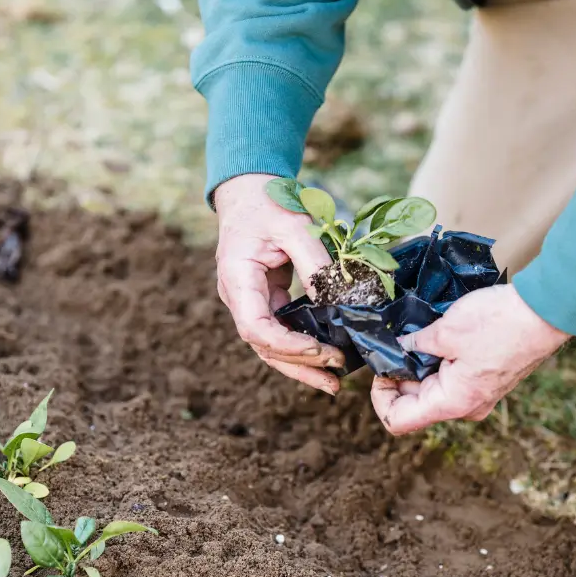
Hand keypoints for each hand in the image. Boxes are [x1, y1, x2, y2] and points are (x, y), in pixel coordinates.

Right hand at [214, 173, 344, 393]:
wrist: (248, 193)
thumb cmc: (268, 204)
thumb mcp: (295, 225)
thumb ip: (314, 263)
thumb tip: (338, 302)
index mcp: (237, 278)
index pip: (255, 327)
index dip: (287, 345)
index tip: (321, 350)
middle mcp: (238, 297)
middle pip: (263, 346)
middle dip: (299, 365)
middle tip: (335, 379)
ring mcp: (250, 302)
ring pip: (270, 346)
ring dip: (300, 366)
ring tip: (332, 382)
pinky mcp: (265, 301)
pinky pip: (280, 332)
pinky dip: (301, 348)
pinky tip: (324, 358)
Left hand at [371, 285, 570, 434]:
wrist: (546, 311)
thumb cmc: (500, 323)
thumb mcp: (444, 331)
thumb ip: (414, 344)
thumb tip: (397, 347)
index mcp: (452, 403)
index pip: (398, 421)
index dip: (380, 397)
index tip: (381, 369)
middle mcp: (465, 407)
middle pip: (414, 404)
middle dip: (400, 376)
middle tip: (396, 344)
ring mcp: (478, 396)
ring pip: (433, 390)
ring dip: (420, 366)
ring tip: (419, 335)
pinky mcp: (487, 381)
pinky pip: (452, 379)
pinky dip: (439, 361)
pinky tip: (439, 336)